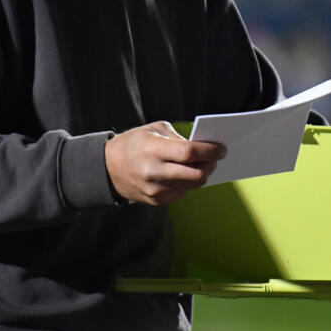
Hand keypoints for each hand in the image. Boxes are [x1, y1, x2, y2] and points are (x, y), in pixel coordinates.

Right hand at [105, 121, 225, 205]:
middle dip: (211, 165)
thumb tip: (204, 148)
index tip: (222, 149)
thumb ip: (179, 138)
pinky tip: (186, 173)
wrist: (109, 168)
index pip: (189, 152)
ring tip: (203, 164)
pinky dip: (189, 182)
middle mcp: (154, 172)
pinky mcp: (156, 201)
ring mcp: (155, 190)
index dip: (210, 151)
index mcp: (152, 150)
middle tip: (216, 158)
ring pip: (192, 185)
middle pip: (196, 174)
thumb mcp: (154, 130)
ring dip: (202, 174)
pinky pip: (183, 192)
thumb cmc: (135, 143)